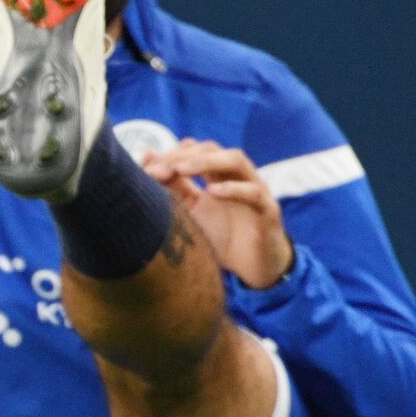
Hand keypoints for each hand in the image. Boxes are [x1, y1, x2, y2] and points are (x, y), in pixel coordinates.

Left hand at [143, 140, 293, 288]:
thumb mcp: (192, 211)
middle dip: (184, 155)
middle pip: (213, 149)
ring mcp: (255, 190)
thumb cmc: (222, 236)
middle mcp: (237, 176)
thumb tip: (147, 159)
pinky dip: (234, 189)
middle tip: (161, 167)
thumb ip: (174, 187)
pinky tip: (213, 191)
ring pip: (236, 161)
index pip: (196, 150)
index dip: (172, 153)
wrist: (253, 267)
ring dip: (207, 162)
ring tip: (181, 169)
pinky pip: (254, 193)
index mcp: (218, 175)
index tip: (147, 165)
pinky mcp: (268, 211)